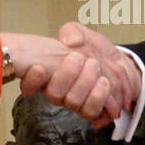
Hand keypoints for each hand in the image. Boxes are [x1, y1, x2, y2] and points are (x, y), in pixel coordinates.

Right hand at [0, 31, 121, 123]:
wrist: (115, 61)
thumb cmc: (92, 49)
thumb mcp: (80, 33)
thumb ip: (72, 32)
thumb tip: (71, 41)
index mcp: (47, 74)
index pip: (29, 85)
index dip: (31, 81)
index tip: (39, 68)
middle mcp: (57, 91)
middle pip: (53, 94)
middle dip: (67, 74)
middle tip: (79, 58)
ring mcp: (73, 102)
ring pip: (72, 102)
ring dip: (84, 83)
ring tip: (94, 65)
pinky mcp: (90, 108)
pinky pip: (90, 111)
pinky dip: (98, 96)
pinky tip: (103, 82)